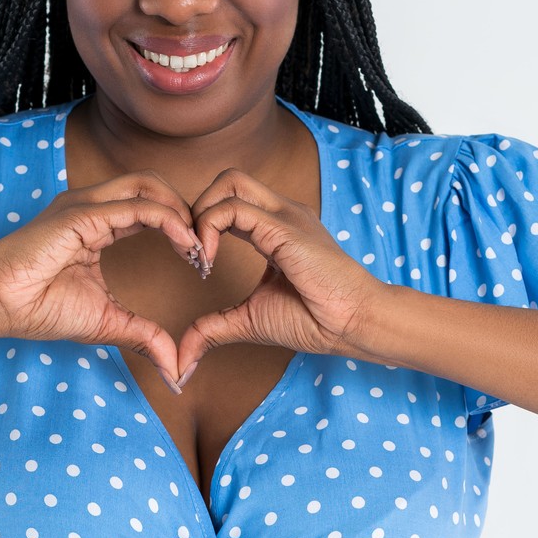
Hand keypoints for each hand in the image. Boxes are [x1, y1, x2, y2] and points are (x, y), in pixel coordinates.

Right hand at [0, 171, 202, 385]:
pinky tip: (184, 247)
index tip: (199, 264)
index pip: (150, 207)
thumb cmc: (40, 309)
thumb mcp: (107, 323)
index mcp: (97, 224)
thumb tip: (175, 371)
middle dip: (186, 211)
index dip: (181, 229)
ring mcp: (86, 205)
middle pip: (154, 185)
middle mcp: (93, 206)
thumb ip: (144, 337)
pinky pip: (137, 206)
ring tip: (195, 248)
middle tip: (203, 251)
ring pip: (149, 185)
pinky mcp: (81, 214)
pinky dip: (168, 221)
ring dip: (181, 211)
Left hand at [174, 169, 391, 384]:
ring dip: (200, 215)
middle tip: (192, 253)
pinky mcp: (282, 226)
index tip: (199, 268)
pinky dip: (208, 229)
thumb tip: (183, 358)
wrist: (354, 323)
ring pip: (227, 182)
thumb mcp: (249, 320)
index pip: (228, 202)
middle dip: (197, 208)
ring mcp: (283, 214)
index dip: (202, 227)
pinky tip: (209, 263)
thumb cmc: (314, 320)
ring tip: (200, 257)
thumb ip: (213, 329)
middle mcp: (279, 212)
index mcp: (275, 228)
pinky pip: (231, 208)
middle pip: (227, 180)